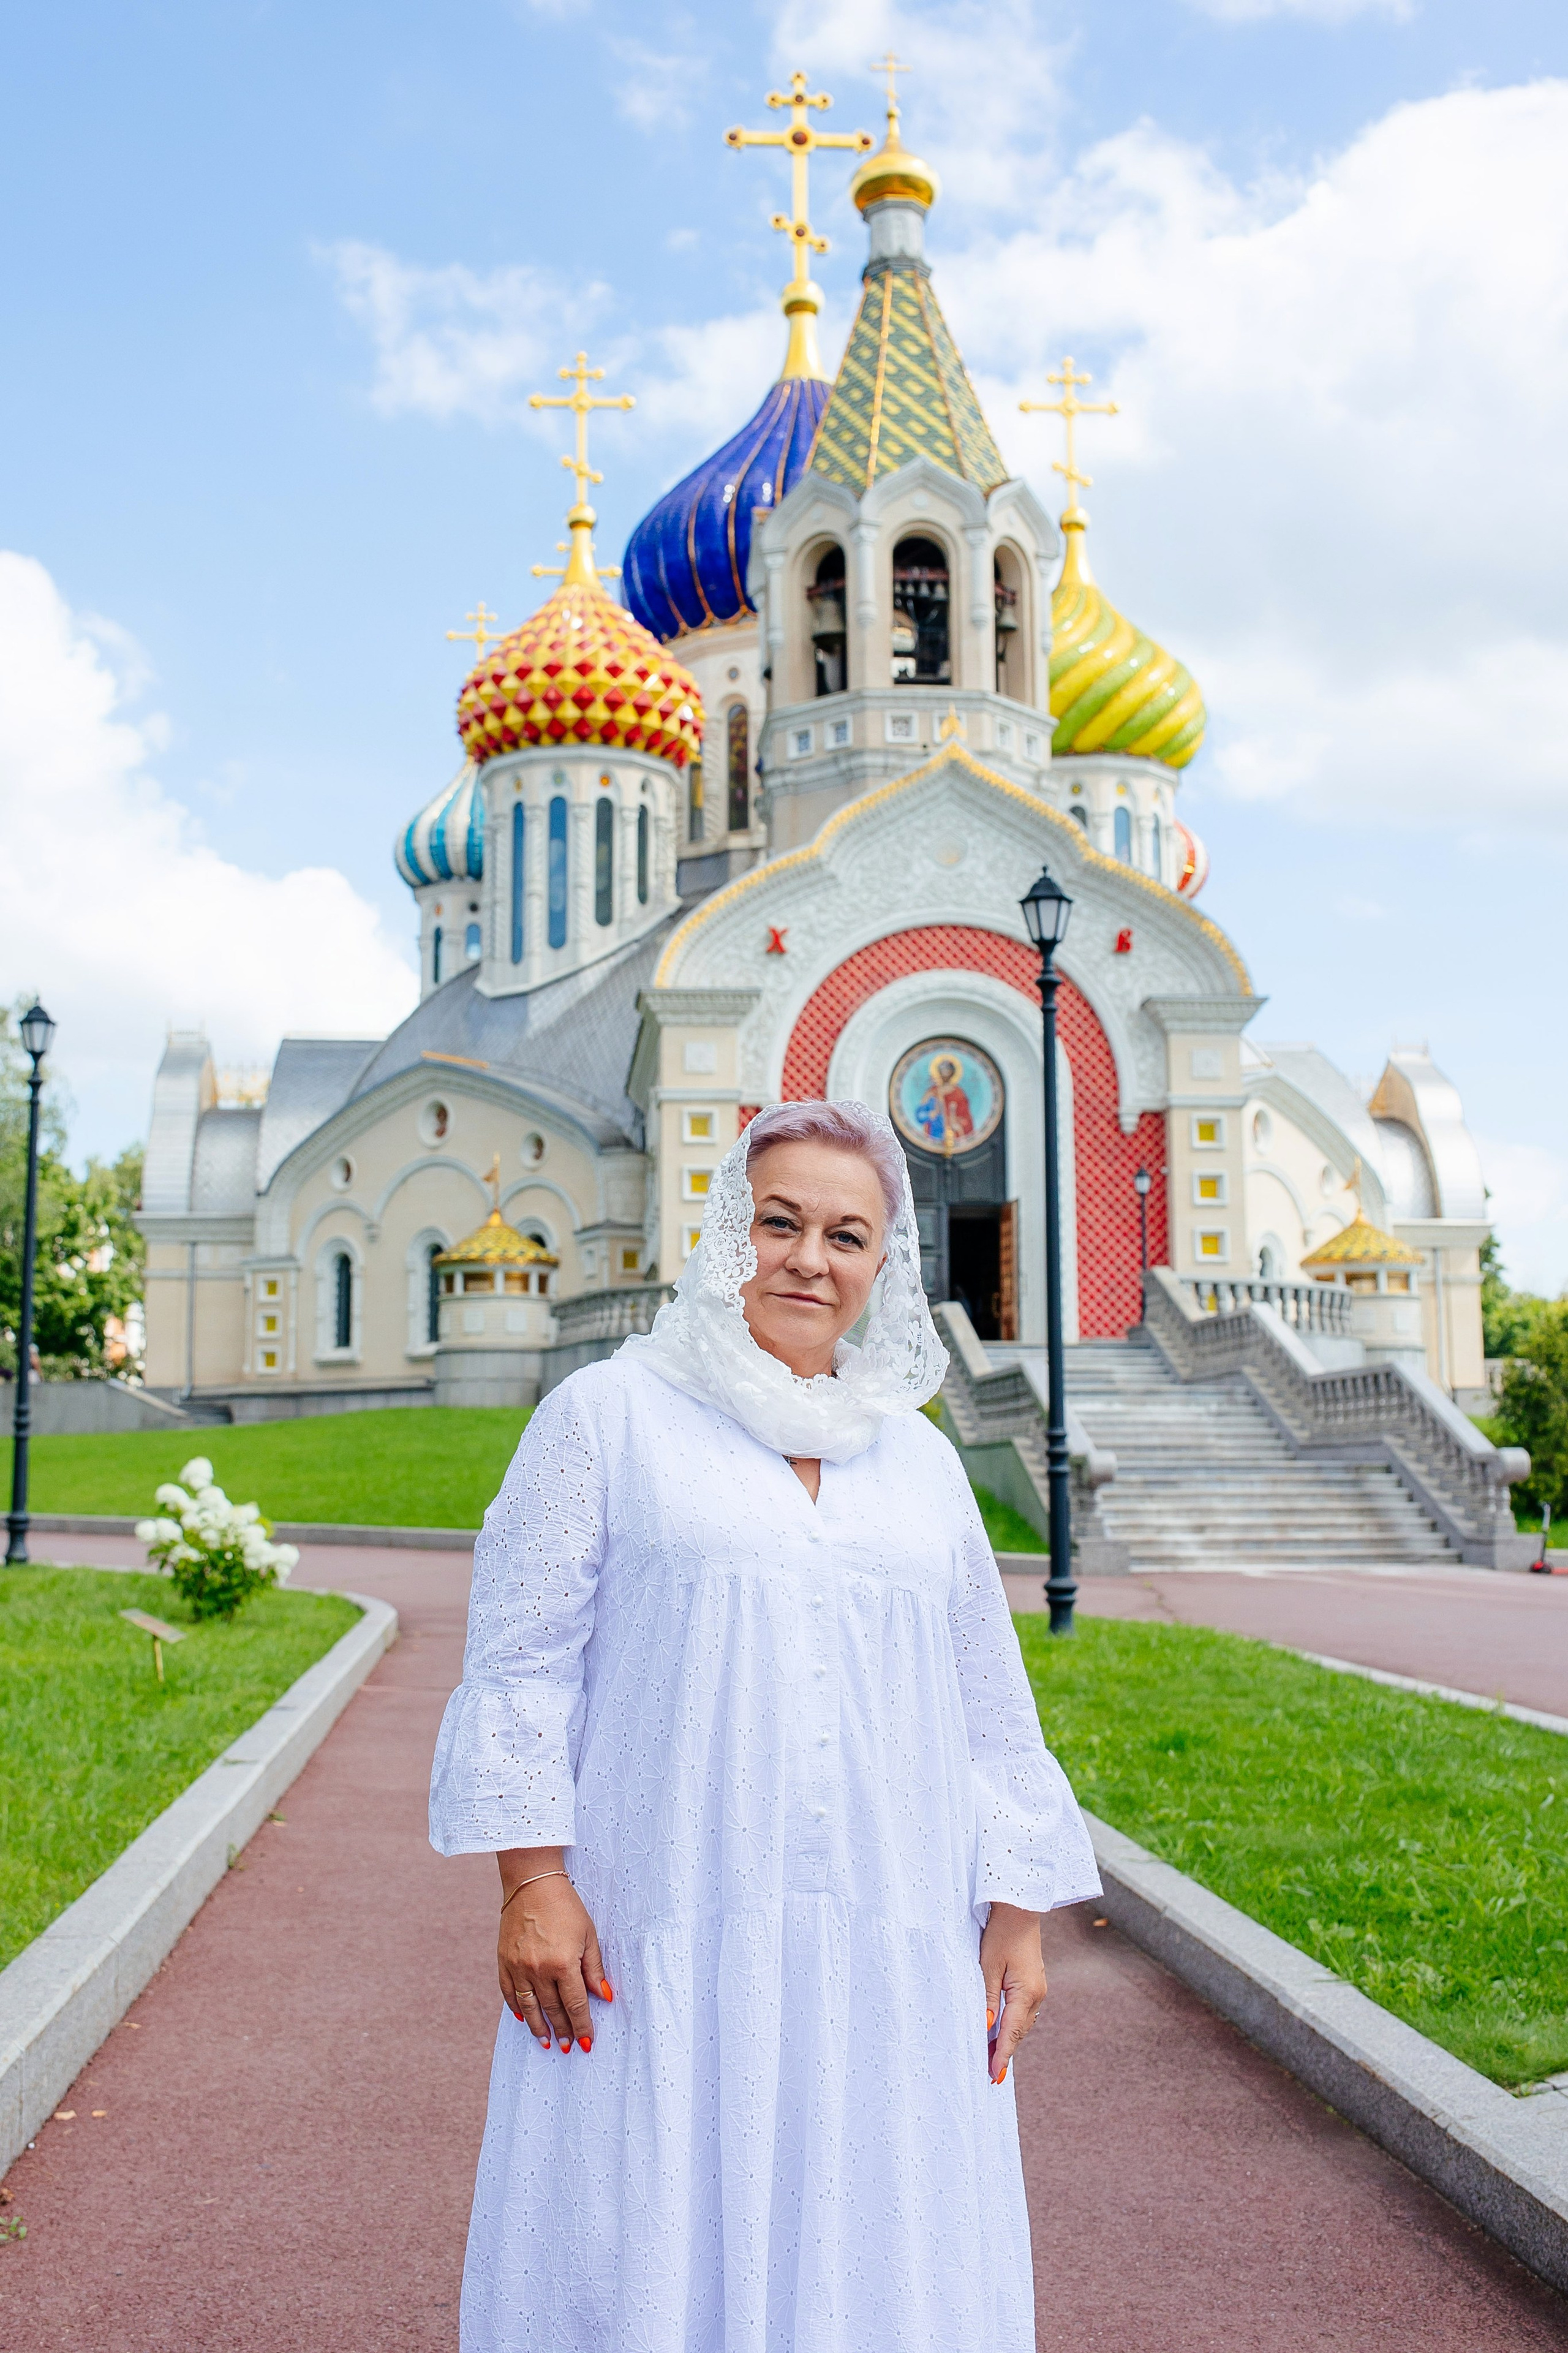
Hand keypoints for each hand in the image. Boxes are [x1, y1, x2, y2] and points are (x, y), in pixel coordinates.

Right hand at [498, 1859, 610, 2053]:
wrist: (532, 1883)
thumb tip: (604, 1997)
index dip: (582, 2026)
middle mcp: (539, 1969)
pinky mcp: (504, 1960)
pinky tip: (522, 2018)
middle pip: (552, 2009)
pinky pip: (508, 1992)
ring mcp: (518, 1966)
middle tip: (567, 2047)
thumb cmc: (566, 1907)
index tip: (587, 2042)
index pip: (575, 2004)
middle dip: (562, 2030)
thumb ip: (594, 1968)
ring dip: (538, 2027)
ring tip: (546, 2042)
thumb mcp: (588, 1934)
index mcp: (563, 1963)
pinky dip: (516, 2007)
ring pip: (529, 2007)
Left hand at [980, 1903, 1046, 2083]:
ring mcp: (1038, 1989)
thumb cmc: (1001, 1933)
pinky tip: (1002, 2030)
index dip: (1001, 2056)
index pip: (1011, 2032)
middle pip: (1019, 2032)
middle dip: (1004, 2052)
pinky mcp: (1035, 1982)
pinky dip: (1013, 2024)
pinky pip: (1024, 2012)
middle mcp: (1037, 1995)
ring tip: (992, 2057)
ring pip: (1022, 2023)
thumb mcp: (988, 1966)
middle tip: (990, 2075)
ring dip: (1008, 2039)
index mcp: (1026, 1993)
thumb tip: (985, 2026)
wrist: (1020, 1909)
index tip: (994, 2076)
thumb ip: (987, 1998)